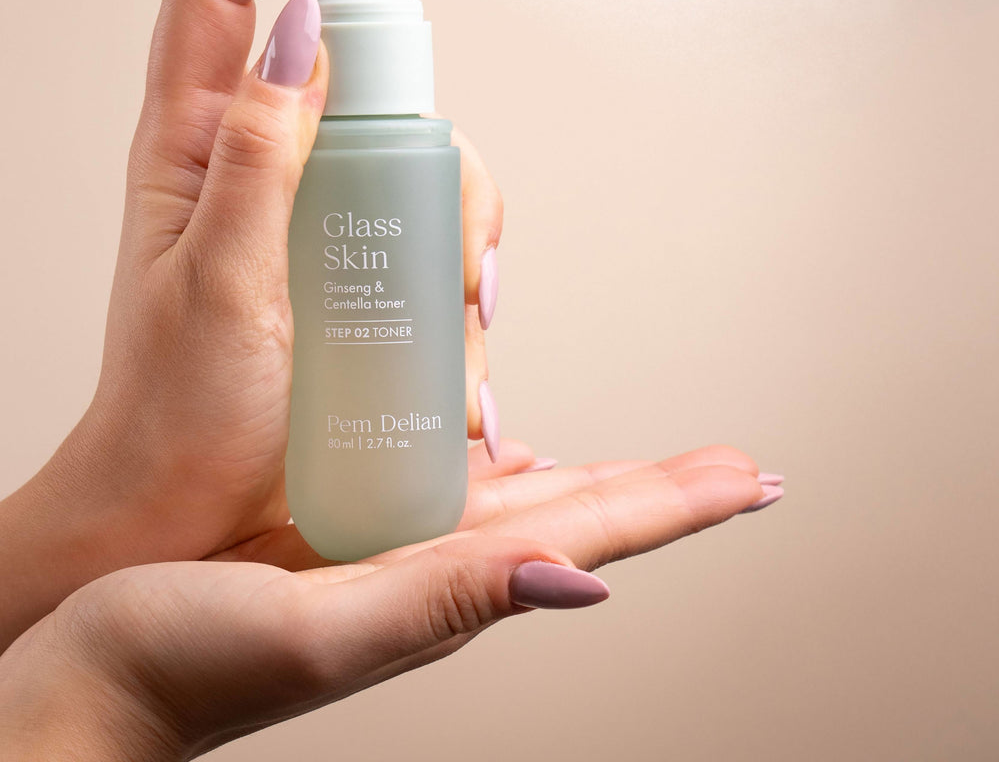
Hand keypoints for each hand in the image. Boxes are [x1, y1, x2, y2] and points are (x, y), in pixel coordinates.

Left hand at [0, 0, 506, 650]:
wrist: (194, 505)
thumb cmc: (180, 407)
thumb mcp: (215, 282)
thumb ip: (255, 156)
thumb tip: (303, 33)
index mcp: (193, 140)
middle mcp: (260, 158)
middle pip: (360, 71)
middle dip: (427, 132)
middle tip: (450, 230)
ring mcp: (315, 209)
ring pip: (413, 152)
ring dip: (461, 220)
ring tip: (464, 309)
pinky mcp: (356, 257)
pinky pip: (428, 223)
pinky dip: (463, 266)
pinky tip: (464, 336)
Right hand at [0, 448, 779, 760]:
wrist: (94, 690)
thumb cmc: (184, 670)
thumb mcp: (323, 633)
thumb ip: (443, 603)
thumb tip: (575, 586)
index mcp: (447, 591)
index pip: (594, 537)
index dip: (678, 504)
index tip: (754, 480)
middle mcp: (436, 572)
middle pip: (581, 519)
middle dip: (665, 492)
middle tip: (737, 467)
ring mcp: (393, 556)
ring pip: (528, 505)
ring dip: (601, 484)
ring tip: (658, 469)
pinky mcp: (345, 538)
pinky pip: (448, 492)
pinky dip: (502, 472)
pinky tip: (514, 457)